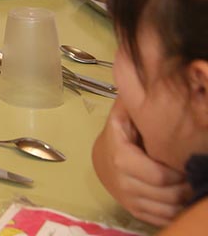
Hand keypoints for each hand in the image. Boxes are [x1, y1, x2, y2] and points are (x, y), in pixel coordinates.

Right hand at [93, 102, 190, 224]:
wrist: (101, 159)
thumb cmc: (117, 135)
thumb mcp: (121, 117)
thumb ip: (132, 104)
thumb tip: (141, 80)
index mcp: (121, 158)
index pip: (158, 176)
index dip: (179, 174)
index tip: (189, 163)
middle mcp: (123, 183)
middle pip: (166, 195)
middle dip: (186, 188)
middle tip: (196, 176)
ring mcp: (128, 200)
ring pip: (166, 210)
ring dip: (184, 202)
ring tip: (192, 187)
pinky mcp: (134, 211)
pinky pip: (161, 219)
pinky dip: (176, 214)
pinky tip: (183, 201)